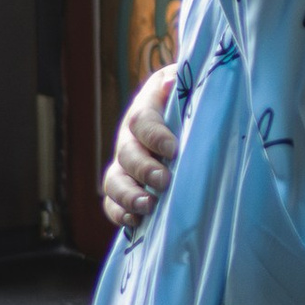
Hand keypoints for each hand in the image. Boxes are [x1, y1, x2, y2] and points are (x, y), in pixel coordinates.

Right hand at [101, 64, 180, 231]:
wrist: (185, 109)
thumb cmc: (192, 96)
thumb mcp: (191, 85)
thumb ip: (184, 87)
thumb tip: (173, 82)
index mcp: (146, 107)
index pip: (143, 121)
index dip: (155, 136)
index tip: (174, 150)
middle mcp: (130, 135)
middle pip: (126, 153)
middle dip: (143, 170)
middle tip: (164, 182)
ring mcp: (124, 162)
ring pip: (114, 180)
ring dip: (128, 195)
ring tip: (148, 206)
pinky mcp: (124, 183)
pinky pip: (112, 201)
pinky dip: (119, 212)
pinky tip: (135, 221)